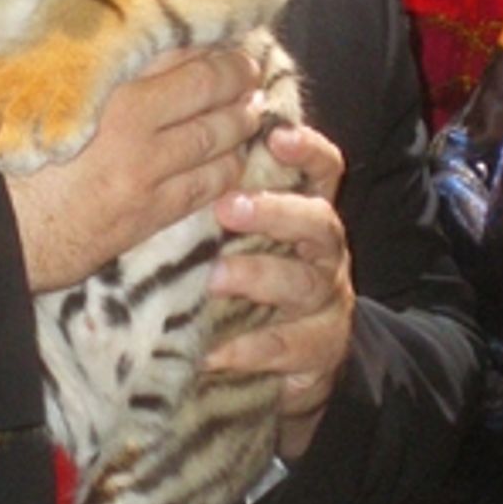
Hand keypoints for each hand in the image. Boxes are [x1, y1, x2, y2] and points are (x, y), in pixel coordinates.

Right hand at [6, 48, 261, 291]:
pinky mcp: (148, 215)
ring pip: (216, 140)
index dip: (210, 46)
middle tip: (249, 72)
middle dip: (238, 80)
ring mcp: (147, 172)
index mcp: (105, 86)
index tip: (224, 41)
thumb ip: (72, 68)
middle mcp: (135, 125)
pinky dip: (226, 171)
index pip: (178, 54)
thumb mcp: (28, 92)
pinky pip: (204, 188)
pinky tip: (234, 162)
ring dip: (240, 124)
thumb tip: (98, 42)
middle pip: (208, 92)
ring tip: (250, 113)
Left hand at [206, 124, 353, 461]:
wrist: (293, 369)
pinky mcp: (321, 352)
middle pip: (318, 222)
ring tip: (212, 279)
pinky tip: (212, 352)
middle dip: (274, 212)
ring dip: (257, 277)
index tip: (276, 134)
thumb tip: (174, 159)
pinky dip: (248, 349)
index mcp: (307, 217)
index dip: (308, 150)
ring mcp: (328, 304)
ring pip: (304, 284)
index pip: (324, 171)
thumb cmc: (257, 289)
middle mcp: (325, 255)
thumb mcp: (244, 243)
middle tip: (226, 208)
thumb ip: (226, 207)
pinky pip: (288, 347)